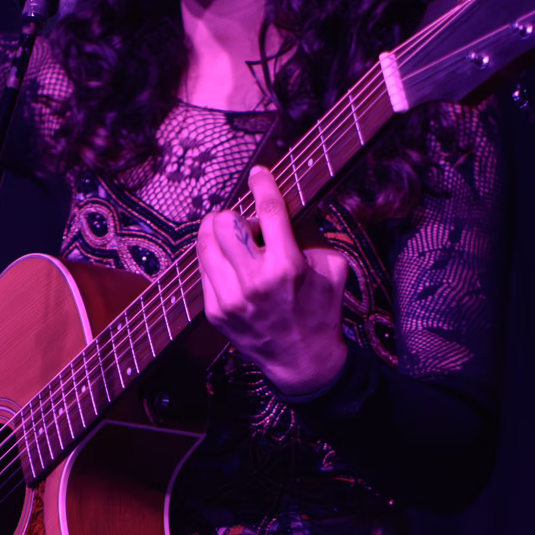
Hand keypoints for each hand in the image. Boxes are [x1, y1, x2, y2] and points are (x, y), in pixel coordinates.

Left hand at [198, 166, 350, 398]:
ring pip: (205, 243)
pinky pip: (203, 268)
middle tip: (247, 225)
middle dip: (235, 215)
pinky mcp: (215, 312)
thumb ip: (311, 234)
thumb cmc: (321, 310)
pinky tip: (230, 264)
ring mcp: (230, 298)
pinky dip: (214, 258)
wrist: (302, 361)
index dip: (262, 183)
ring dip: (218, 232)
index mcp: (287, 266)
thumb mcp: (332, 267)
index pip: (269, 210)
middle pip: (225, 222)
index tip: (258, 173)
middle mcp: (254, 281)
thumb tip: (290, 205)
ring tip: (233, 240)